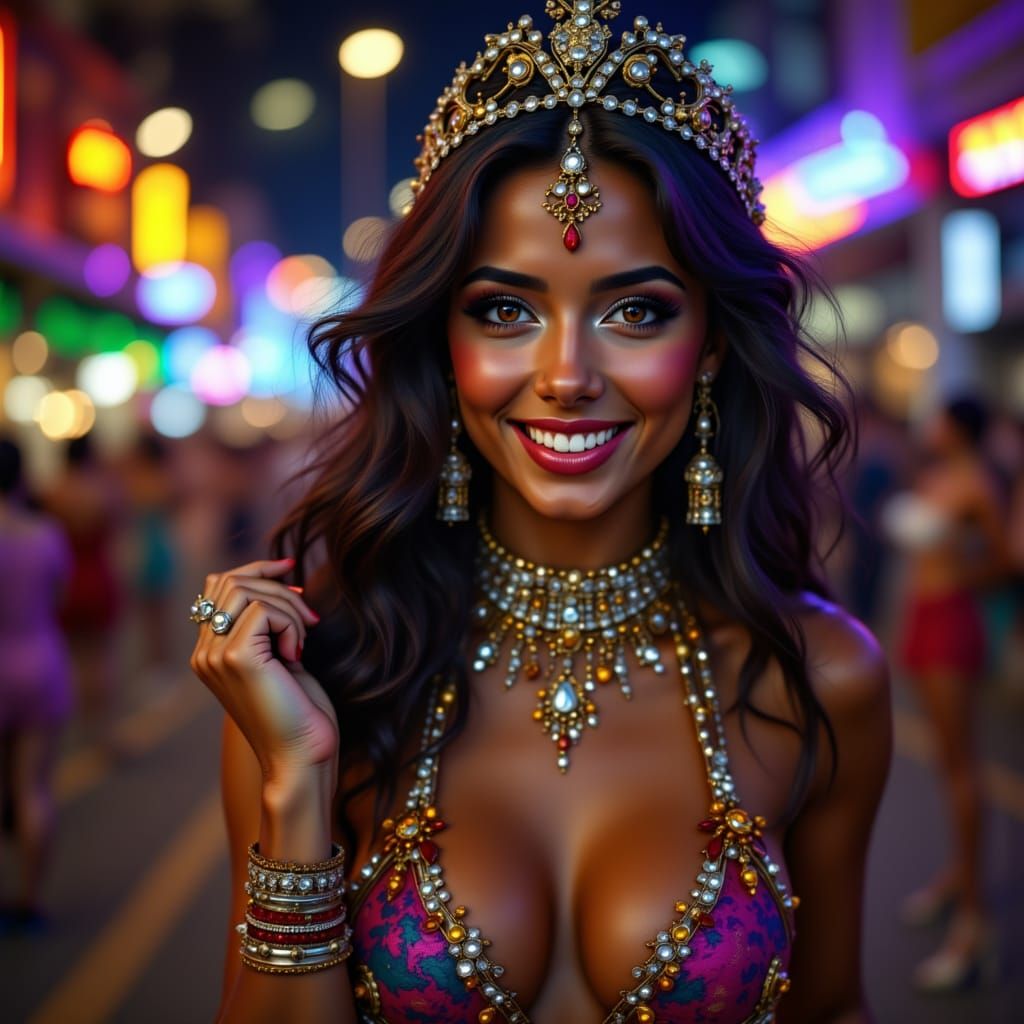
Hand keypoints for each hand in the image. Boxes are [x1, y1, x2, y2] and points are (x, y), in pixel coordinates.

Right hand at [189, 558, 338, 788]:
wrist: (301, 756)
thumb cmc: (299, 710)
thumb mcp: (280, 655)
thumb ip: (268, 622)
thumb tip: (281, 576)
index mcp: (209, 651)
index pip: (218, 585)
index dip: (256, 569)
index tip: (291, 572)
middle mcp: (203, 653)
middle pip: (231, 580)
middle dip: (278, 588)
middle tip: (309, 617)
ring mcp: (214, 655)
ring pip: (246, 590)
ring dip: (287, 605)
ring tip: (303, 638)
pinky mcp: (236, 658)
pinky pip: (263, 610)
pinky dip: (291, 623)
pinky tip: (296, 655)